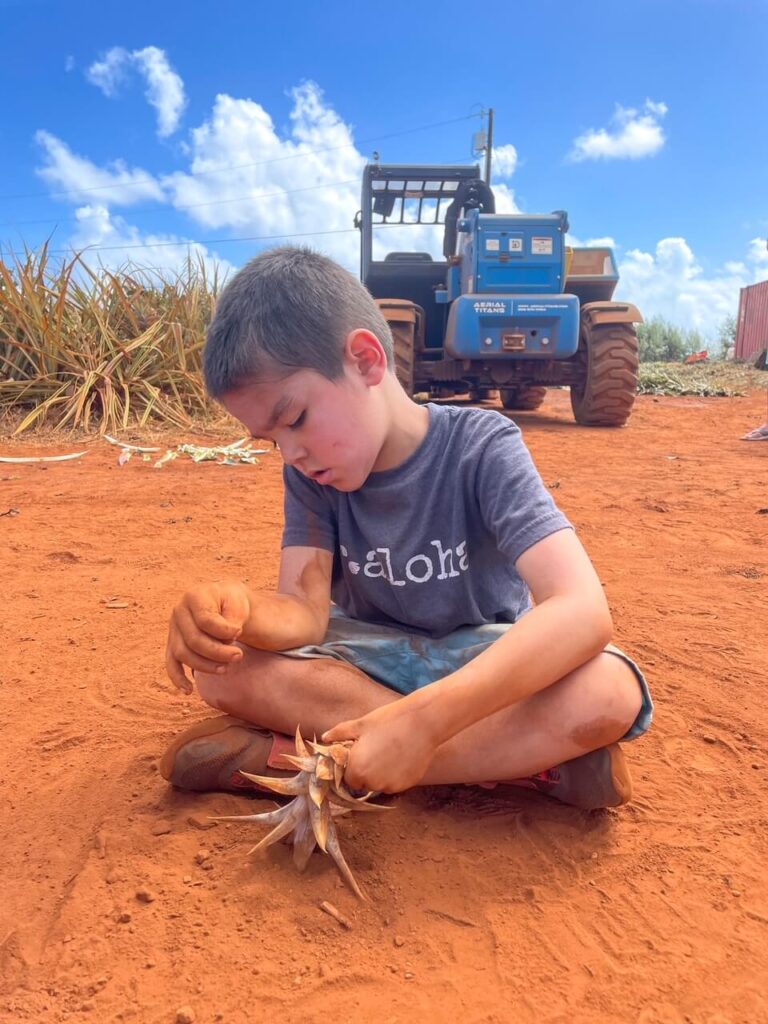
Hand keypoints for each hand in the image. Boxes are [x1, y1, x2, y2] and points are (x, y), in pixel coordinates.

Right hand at [165, 580, 251, 693]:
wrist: (224, 602)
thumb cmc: (232, 602)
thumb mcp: (237, 603)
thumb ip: (232, 619)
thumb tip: (226, 641)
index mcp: (194, 596)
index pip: (205, 620)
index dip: (224, 631)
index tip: (241, 632)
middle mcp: (179, 611)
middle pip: (194, 640)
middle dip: (218, 652)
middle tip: (238, 656)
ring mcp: (174, 629)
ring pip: (183, 654)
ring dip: (205, 666)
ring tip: (226, 668)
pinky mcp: (173, 644)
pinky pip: (170, 663)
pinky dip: (177, 678)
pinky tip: (188, 690)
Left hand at [322, 701, 438, 793]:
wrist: (423, 721)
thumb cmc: (389, 720)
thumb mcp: (361, 724)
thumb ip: (340, 733)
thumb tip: (324, 737)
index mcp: (357, 769)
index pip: (348, 779)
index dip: (353, 766)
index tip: (360, 753)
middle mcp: (373, 783)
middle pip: (364, 784)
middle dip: (366, 771)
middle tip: (376, 749)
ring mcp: (392, 786)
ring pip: (381, 784)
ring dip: (381, 774)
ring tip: (390, 750)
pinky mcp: (408, 785)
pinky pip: (396, 783)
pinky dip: (396, 774)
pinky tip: (402, 756)